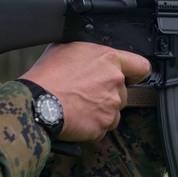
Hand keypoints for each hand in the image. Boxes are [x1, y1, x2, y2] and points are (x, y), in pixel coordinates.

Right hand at [21, 42, 150, 141]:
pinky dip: (92, 126)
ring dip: (101, 111)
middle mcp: (115, 81)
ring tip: (79, 107)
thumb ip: (86, 50)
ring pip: (113, 111)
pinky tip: (76, 118)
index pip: (140, 66)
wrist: (37, 103)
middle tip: (86, 94)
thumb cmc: (47, 75)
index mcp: (108, 59)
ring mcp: (111, 105)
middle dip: (108, 94)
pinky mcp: (103, 125)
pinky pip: (102, 128)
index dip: (135, 73)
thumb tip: (86, 53)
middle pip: (123, 92)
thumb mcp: (65, 48)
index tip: (130, 77)